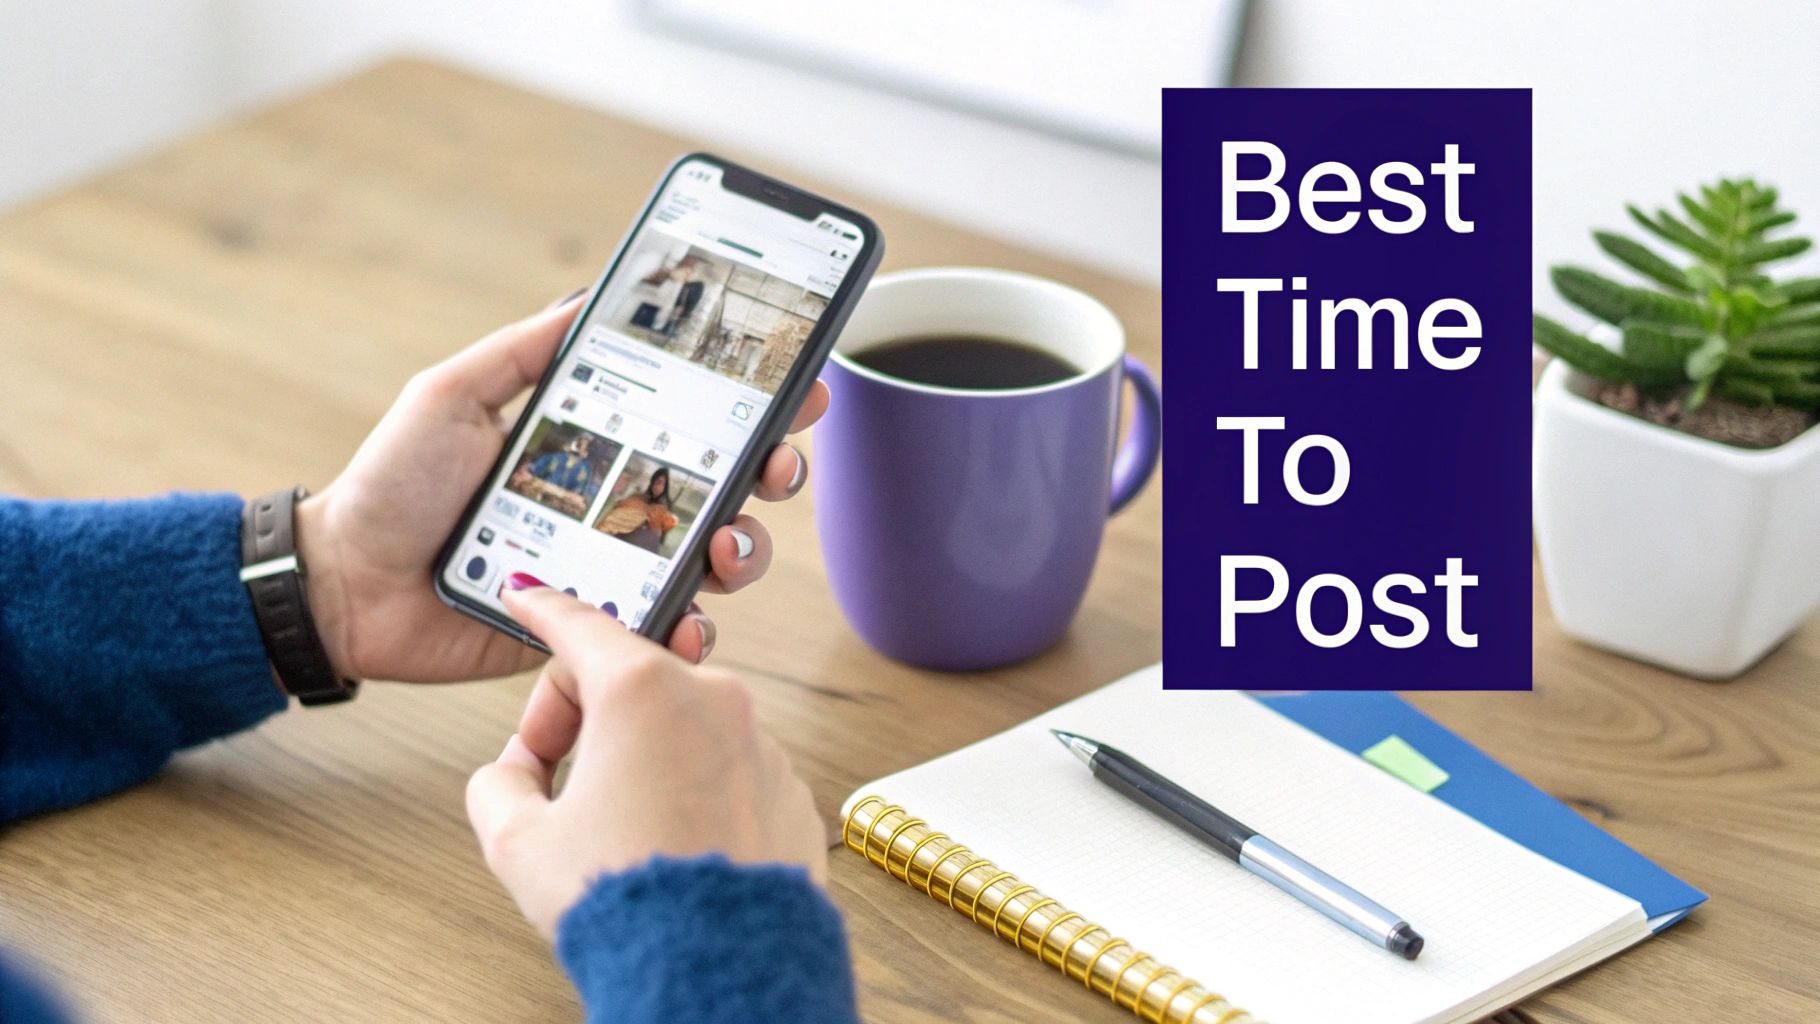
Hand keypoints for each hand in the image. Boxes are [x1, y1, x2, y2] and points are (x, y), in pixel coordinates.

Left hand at [294, 294, 828, 680]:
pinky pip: (659, 635)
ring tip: (724, 548)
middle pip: (728, 490)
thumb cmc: (391, 484)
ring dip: (742, 552)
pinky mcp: (592, 633)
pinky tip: (687, 623)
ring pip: (712, 563)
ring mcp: (611, 572)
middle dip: (772, 476)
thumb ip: (523, 351)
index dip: (757, 407)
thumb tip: (591, 295)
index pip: (695, 422)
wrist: (342, 583)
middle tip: (773, 469)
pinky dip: (689, 632)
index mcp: (597, 446)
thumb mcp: (451, 394)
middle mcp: (617, 507)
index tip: (799, 390)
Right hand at [466, 584, 826, 938]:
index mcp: (642, 690)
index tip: (527, 595)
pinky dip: (694, 791)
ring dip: (642, 758)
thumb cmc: (626, 902)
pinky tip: (671, 845)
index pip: (579, 624)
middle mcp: (713, 698)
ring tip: (618, 830)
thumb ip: (501, 784)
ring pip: (682, 727)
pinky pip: (727, 769)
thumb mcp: (519, 842)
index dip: (541, 609)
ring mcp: (760, 743)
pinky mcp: (789, 789)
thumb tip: (514, 773)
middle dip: (584, 720)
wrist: (717, 969)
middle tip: (552, 781)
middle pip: (629, 679)